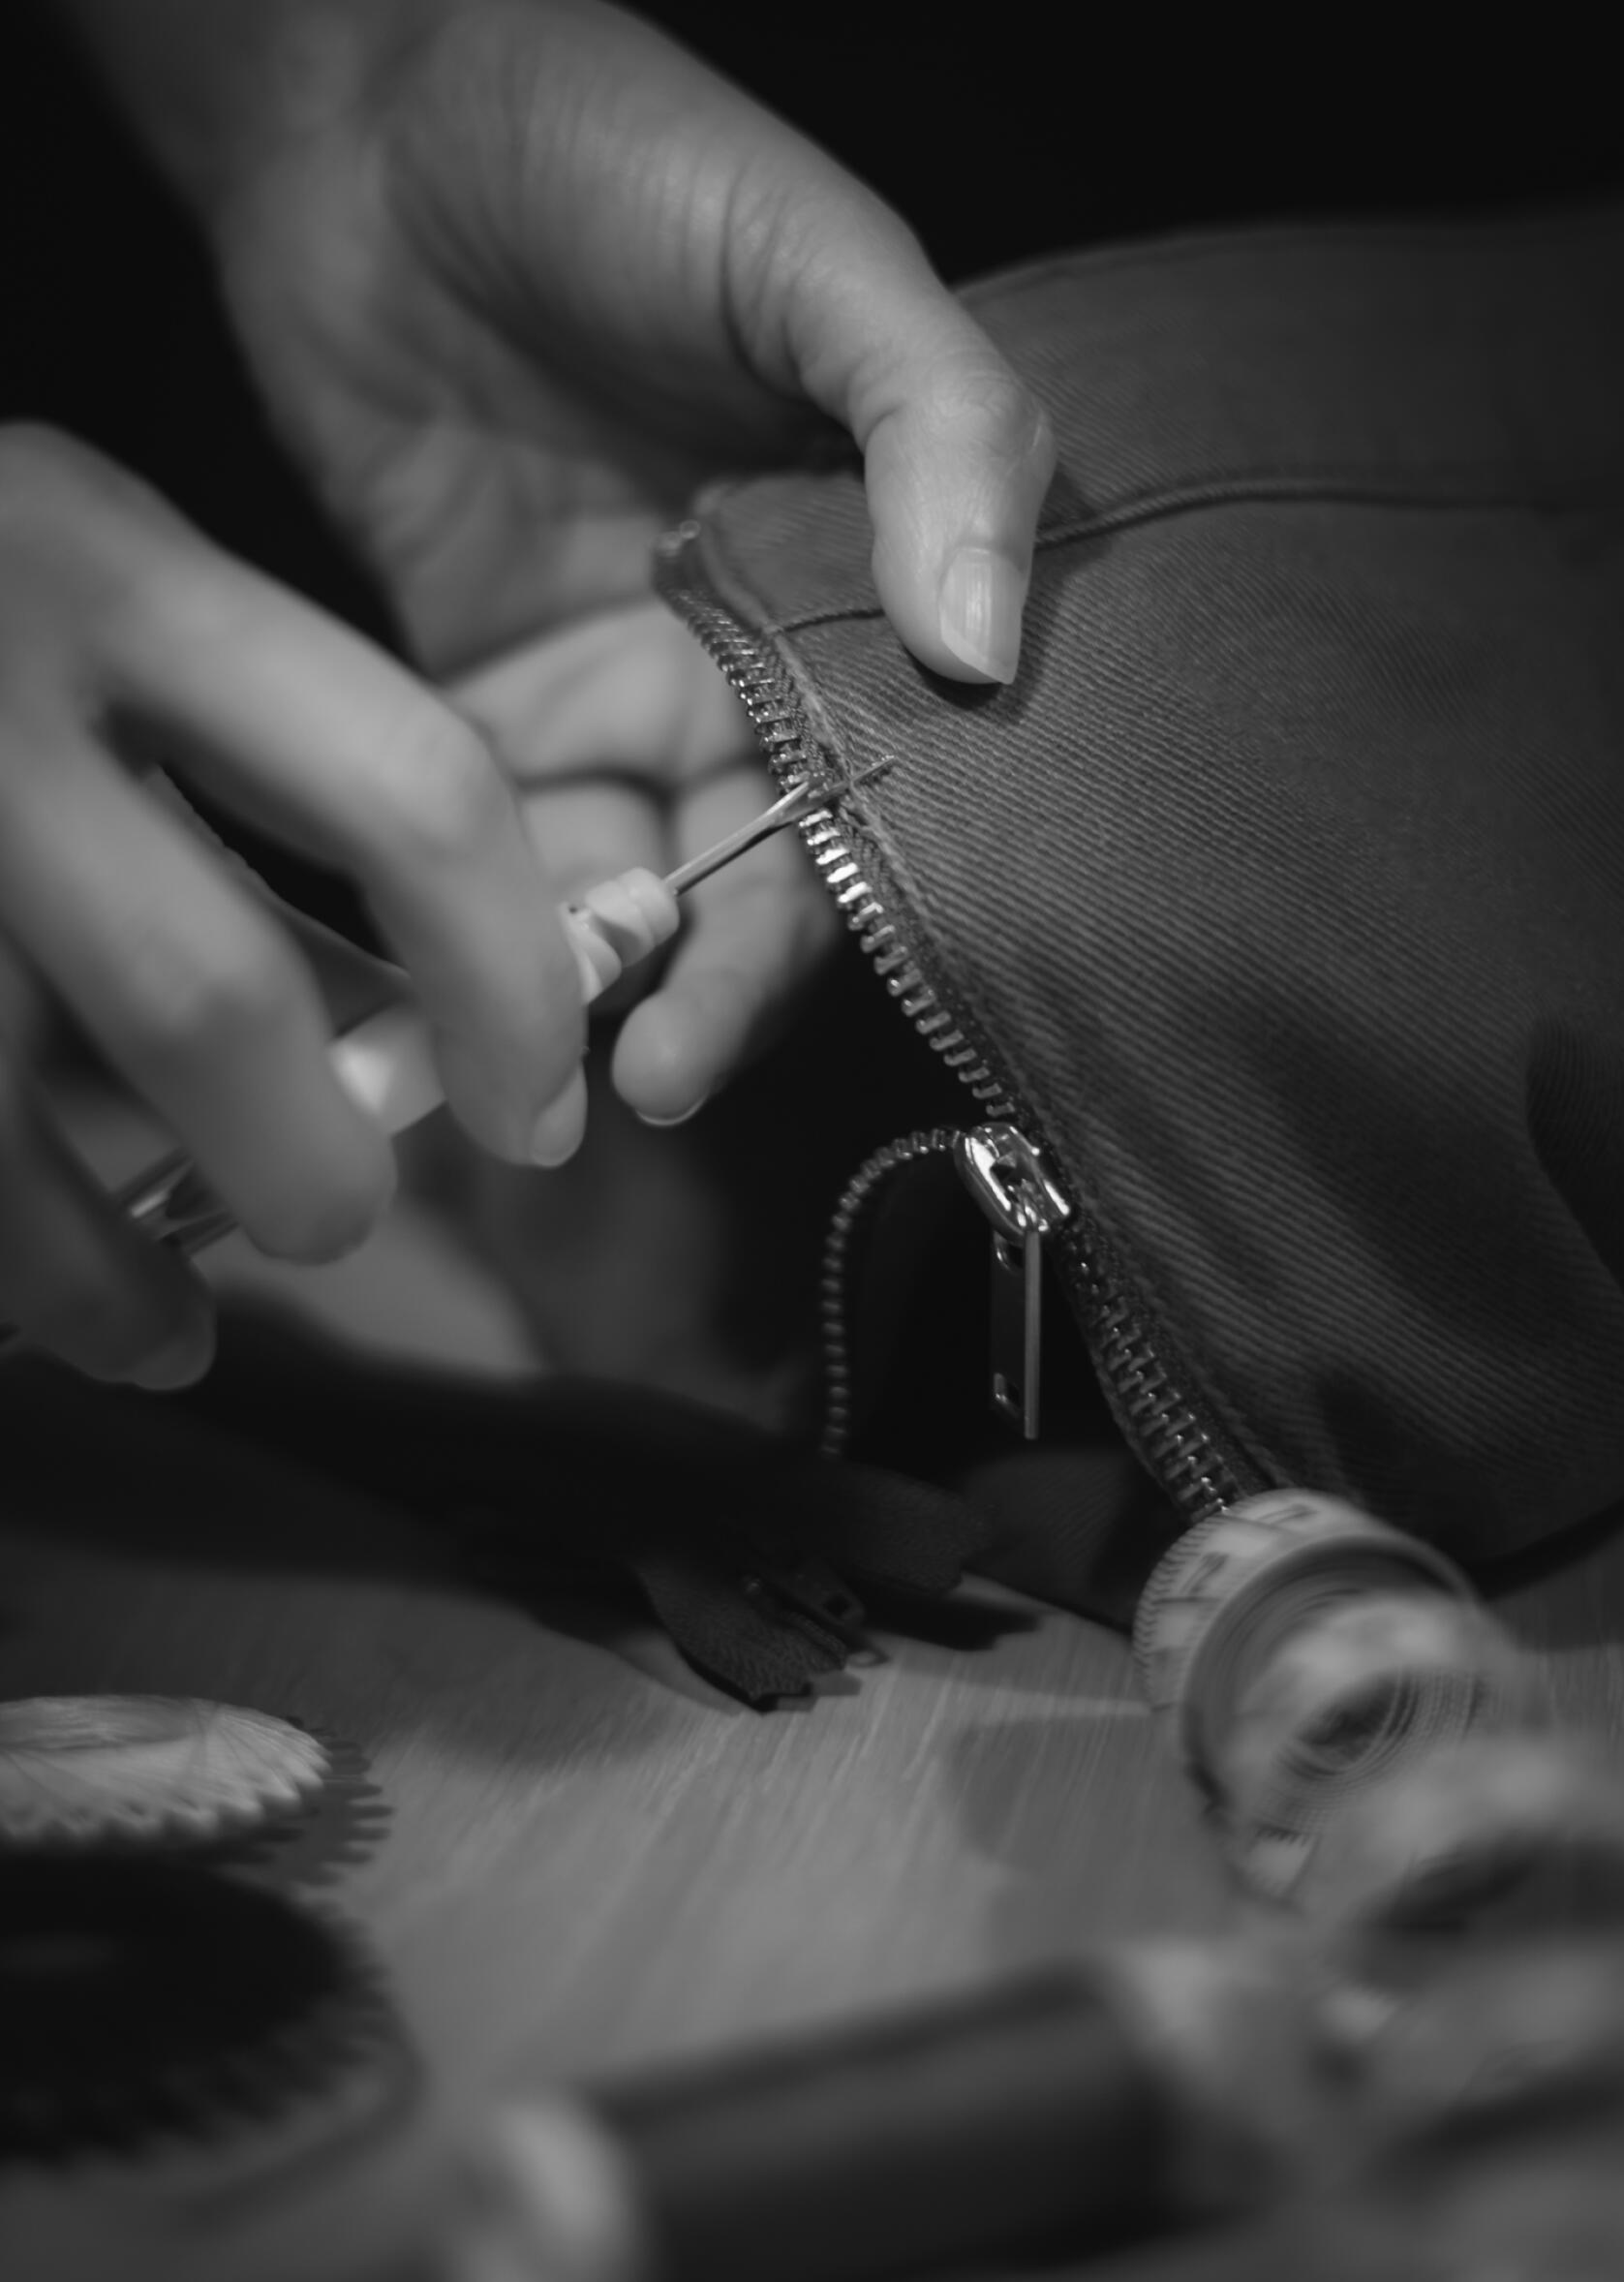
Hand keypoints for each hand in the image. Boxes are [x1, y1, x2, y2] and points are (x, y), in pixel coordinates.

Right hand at [0, 424, 584, 1386]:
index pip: (410, 790)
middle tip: (342, 1215)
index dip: (512, 982)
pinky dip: (20, 1266)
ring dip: (119, 1268)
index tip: (539, 1106)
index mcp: (120, 574)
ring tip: (184, 1332)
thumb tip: (430, 1025)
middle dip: (310, 1161)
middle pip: (202, 995)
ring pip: (12, 1115)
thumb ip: (262, 774)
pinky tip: (76, 1320)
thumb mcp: (108, 601)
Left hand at [196, 0, 1055, 1119]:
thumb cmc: (619, 151)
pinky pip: (512, 842)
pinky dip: (504, 919)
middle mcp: (762, 662)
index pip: (911, 775)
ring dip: (611, 979)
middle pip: (770, 870)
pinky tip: (484, 981)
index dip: (875, 893)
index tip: (811, 989)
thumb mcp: (817, 256)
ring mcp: (624, 689)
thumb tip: (985, 642)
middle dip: (724, 983)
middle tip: (657, 1076)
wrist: (368, 114)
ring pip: (643, 882)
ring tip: (567, 1057)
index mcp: (874, 575)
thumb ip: (937, 423)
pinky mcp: (495, 700)